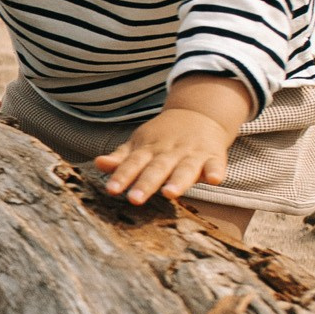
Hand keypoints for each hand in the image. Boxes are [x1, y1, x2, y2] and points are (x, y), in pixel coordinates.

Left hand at [94, 108, 235, 204]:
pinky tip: (214, 180)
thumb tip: (98, 163)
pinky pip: (215, 164)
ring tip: (169, 193)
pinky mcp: (213, 156)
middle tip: (135, 199)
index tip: (111, 189)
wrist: (199, 114)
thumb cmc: (163, 138)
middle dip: (146, 183)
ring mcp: (192, 154)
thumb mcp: (140, 144)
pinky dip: (215, 171)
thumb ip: (121, 158)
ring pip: (184, 169)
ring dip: (178, 181)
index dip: (122, 176)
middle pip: (156, 168)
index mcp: (149, 150)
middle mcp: (169, 152)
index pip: (132, 163)